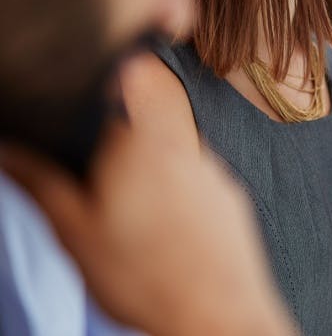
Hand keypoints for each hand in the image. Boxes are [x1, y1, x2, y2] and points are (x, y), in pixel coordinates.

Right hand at [1, 122, 294, 335]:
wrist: (217, 315)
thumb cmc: (142, 276)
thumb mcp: (73, 231)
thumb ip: (40, 181)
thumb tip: (7, 148)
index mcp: (139, 143)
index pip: (119, 94)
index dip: (96, 113)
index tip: (87, 139)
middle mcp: (185, 148)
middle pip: (142, 136)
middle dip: (118, 162)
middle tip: (103, 205)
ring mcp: (215, 174)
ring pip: (170, 165)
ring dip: (150, 186)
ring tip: (136, 232)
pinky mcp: (234, 201)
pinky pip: (198, 191)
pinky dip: (180, 207)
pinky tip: (167, 241)